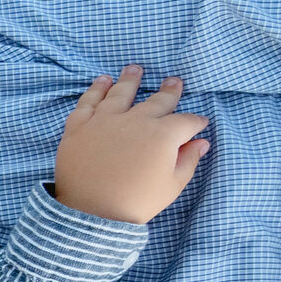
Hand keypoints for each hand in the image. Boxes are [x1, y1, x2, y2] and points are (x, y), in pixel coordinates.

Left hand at [52, 65, 209, 223]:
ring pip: (121, 92)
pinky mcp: (79, 126)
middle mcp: (135, 120)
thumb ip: (188, 161)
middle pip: (157, 100)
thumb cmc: (134, 203)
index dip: (195, 123)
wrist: (88, 212)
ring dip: (130, 79)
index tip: (199, 124)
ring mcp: (105, 120)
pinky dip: (96, 89)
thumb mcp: (170, 187)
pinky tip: (102, 81)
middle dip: (169, 91)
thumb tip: (201, 143)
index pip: (186, 122)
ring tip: (135, 68)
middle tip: (175, 81)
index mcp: (163, 135)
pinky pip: (88, 102)